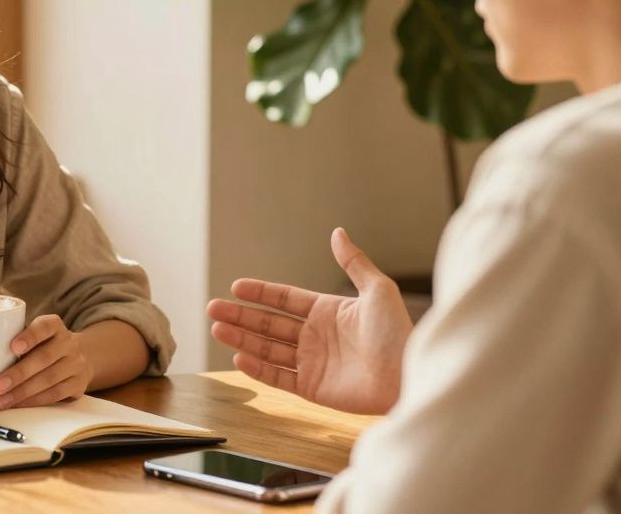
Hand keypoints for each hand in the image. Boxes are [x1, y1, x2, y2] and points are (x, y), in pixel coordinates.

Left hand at [0, 314, 93, 408]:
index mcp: (55, 326)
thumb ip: (17, 341)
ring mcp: (76, 364)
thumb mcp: (37, 338)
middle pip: (44, 358)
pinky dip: (34, 400)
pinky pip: (55, 394)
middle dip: (19, 373)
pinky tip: (19, 404)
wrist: (80, 359)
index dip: (30, 336)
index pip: (45, 326)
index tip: (13, 347)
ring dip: (23, 392)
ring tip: (2, 400)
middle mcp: (69, 343)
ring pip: (49, 379)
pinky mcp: (78, 384)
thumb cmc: (46, 347)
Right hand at [207, 228, 413, 414]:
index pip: (285, 299)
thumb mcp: (377, 289)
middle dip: (241, 317)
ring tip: (217, 330)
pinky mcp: (313, 389)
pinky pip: (279, 377)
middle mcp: (316, 336)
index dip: (260, 293)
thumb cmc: (397, 332)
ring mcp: (313, 363)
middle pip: (269, 324)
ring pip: (268, 349)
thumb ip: (353, 262)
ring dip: (242, 340)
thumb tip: (337, 232)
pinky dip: (258, 369)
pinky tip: (239, 357)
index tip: (236, 286)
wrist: (407, 375)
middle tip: (213, 309)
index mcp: (328, 311)